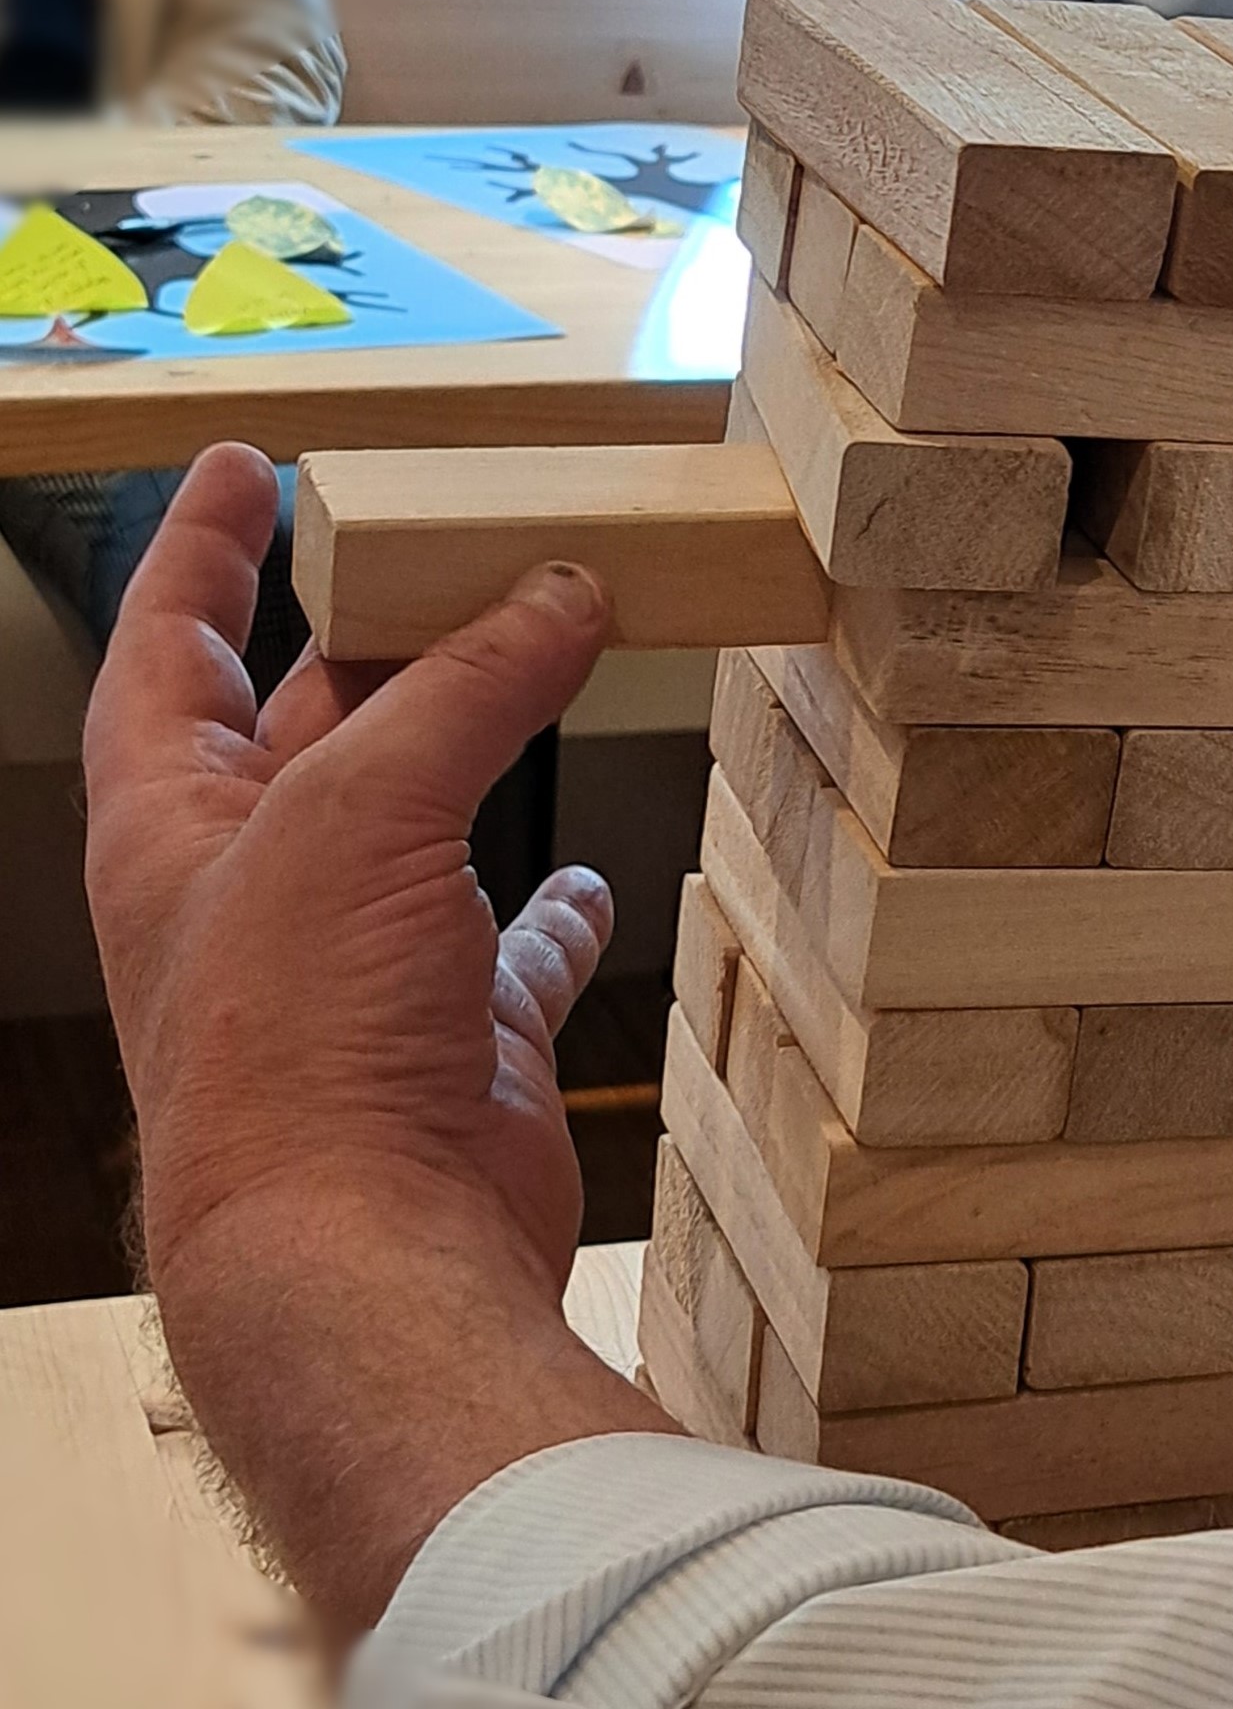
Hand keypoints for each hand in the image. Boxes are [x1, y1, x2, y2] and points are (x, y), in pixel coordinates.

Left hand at [86, 443, 616, 1303]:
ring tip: (546, 667)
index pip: (169, 644)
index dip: (201, 548)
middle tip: (450, 552)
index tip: (247, 466)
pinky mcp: (459, 1035)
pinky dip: (556, 912)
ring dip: (480, 753)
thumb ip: (467, 686)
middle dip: (378, 636)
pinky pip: (516, 951)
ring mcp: (362, 965)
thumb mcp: (365, 807)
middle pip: (314, 720)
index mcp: (176, 822)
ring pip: (428, 825)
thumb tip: (561, 593)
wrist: (369, 1242)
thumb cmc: (301, 1040)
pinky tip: (587, 880)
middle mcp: (259, 888)